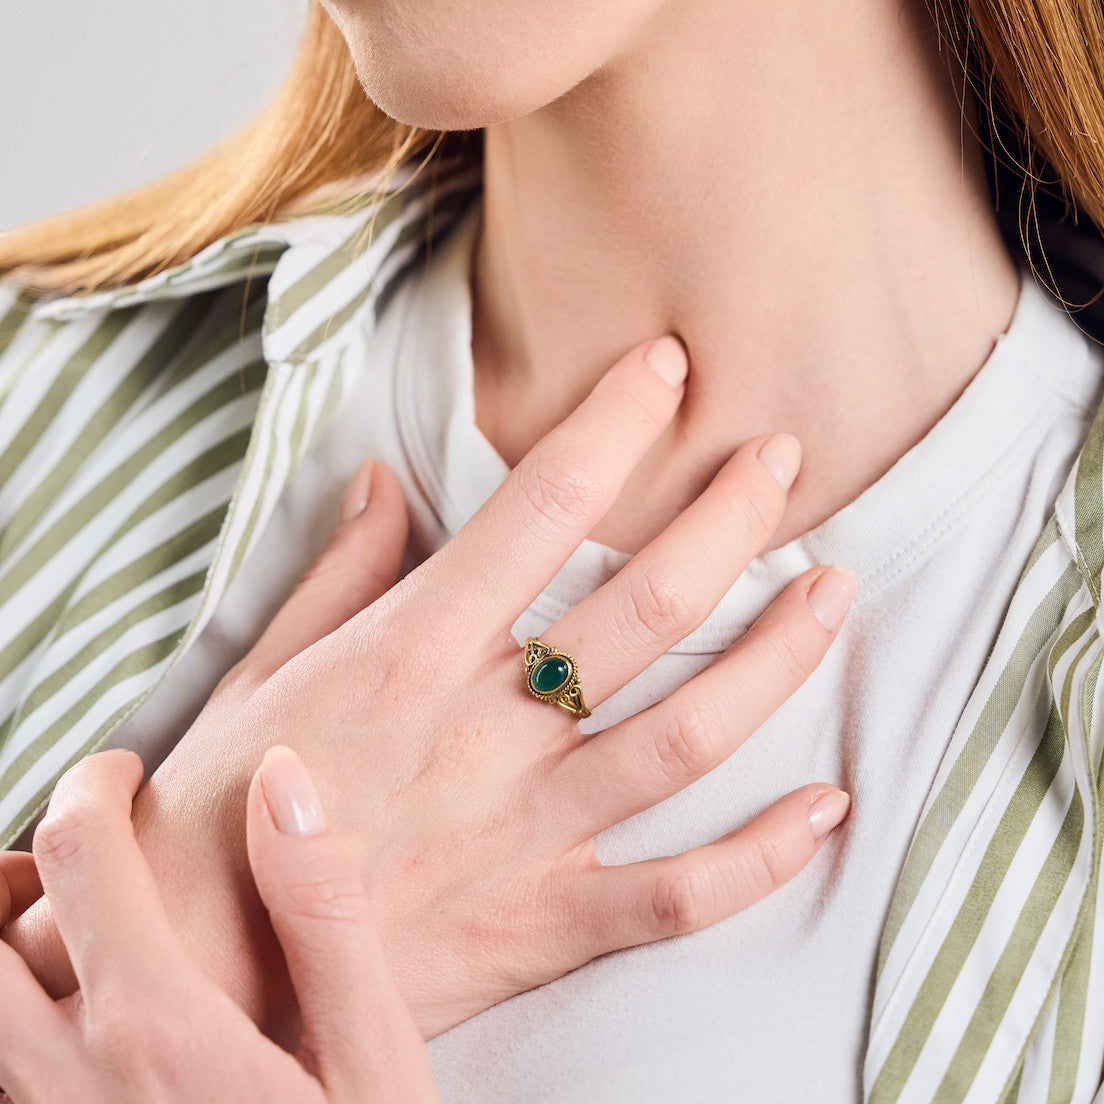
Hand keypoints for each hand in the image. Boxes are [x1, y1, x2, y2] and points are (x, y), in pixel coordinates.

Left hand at [0, 748, 437, 1103]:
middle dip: (11, 863)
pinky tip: (69, 1023)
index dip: (94, 784)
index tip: (127, 773)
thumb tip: (281, 781)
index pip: (77, 854)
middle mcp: (70, 1082)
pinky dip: (11, 1023)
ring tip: (59, 931)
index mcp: (157, 1028)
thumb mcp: (371, 1051)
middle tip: (75, 852)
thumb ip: (321, 908)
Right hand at [6, 334, 855, 1040]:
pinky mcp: (543, 926)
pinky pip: (679, 896)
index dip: (615, 423)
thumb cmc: (220, 814)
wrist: (202, 980)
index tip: (667, 367)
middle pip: (647, 606)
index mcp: (408, 654)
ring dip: (777, 660)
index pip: (541, 508)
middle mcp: (483, 734)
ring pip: (687, 737)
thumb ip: (339, 572)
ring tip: (836, 592)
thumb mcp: (261, 672)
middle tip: (782, 458)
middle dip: (729, 517)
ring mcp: (524, 835)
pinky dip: (763, 855)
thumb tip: (384, 476)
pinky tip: (828, 805)